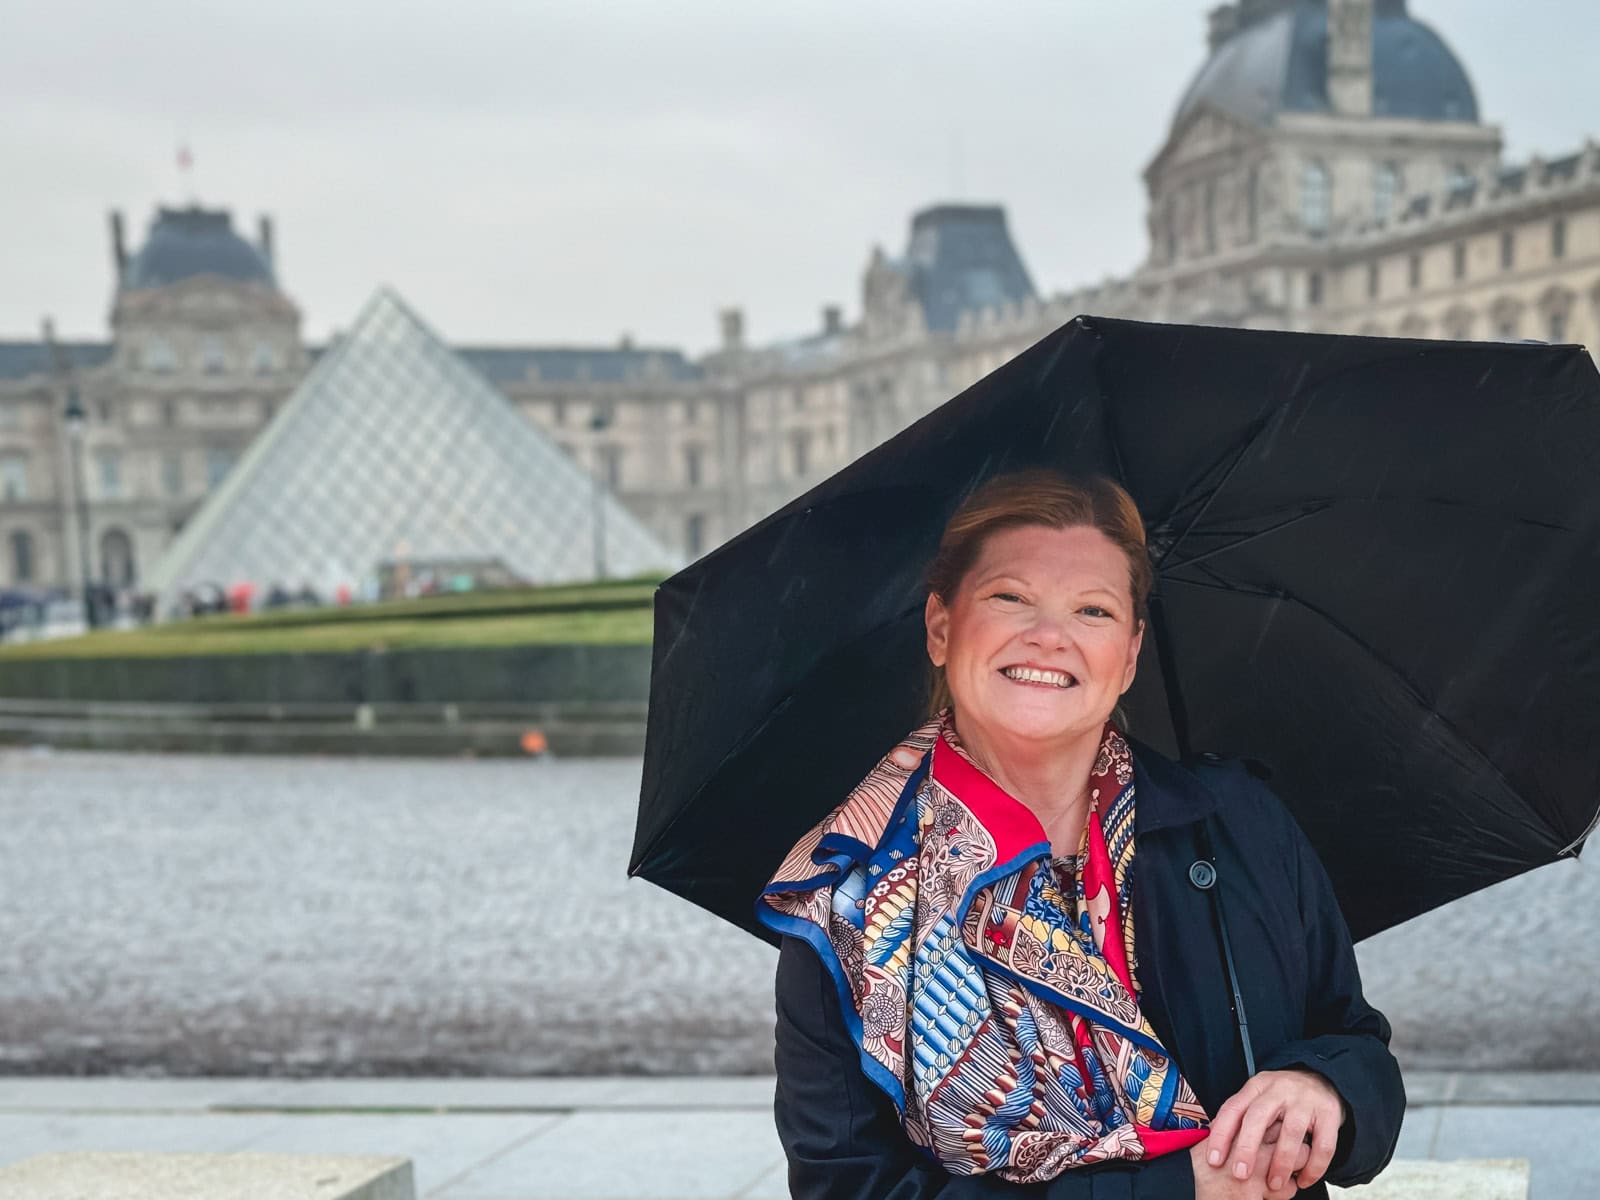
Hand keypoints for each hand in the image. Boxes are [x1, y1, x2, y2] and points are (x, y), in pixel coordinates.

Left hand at [1204, 1069, 1345, 1193]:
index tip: (1213, 1160)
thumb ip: (1241, 1115)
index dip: (1221, 1135)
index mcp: (1257, 1086)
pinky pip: (1322, 1145)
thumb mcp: (1259, 1097)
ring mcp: (1305, 1100)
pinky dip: (1313, 1167)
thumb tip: (1214, 1142)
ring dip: (1281, 1162)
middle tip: (1240, 1174)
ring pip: (1291, 1133)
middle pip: (1258, 1117)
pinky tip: (1304, 1181)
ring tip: (1273, 1185)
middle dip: (1247, 1148)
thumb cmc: (1283, 1097)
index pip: (1233, 1108)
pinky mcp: (1329, 1114)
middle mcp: (1279, 1089)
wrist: (1323, 1079)